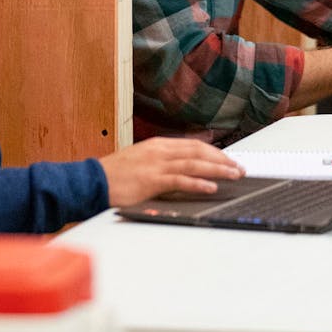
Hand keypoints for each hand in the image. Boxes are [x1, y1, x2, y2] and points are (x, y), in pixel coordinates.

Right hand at [99, 138, 245, 206]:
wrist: (92, 180)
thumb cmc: (114, 175)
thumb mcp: (140, 162)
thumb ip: (159, 163)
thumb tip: (181, 171)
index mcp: (157, 145)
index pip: (192, 145)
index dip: (213, 152)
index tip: (228, 159)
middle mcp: (159, 150)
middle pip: (198, 151)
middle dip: (222, 159)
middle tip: (239, 168)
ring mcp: (156, 164)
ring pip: (194, 163)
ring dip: (217, 169)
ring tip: (234, 175)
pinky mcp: (152, 180)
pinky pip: (180, 180)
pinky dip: (198, 183)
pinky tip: (211, 187)